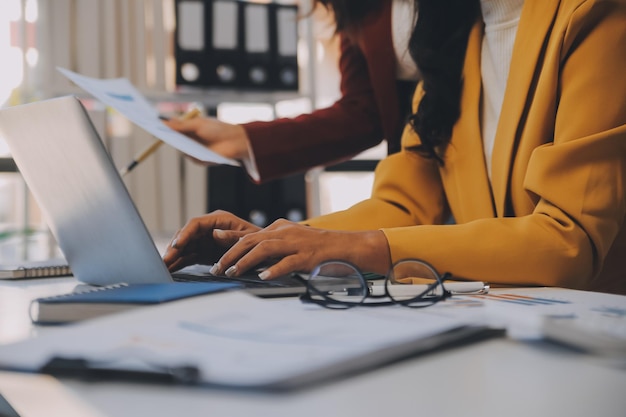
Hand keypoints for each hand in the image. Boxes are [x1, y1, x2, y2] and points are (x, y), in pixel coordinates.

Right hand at [163, 210, 260, 271]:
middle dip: (174, 248)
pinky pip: (187, 257)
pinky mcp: (202, 253)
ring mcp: (204, 241)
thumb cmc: (259, 240)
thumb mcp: (249, 237)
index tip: (177, 244)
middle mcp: (208, 229)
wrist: (263, 251)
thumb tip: (215, 234)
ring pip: (183, 248)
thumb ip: (232, 236)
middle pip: (186, 236)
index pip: (196, 224)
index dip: (184, 233)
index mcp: (218, 220)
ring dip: (173, 257)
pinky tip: (169, 270)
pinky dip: (178, 263)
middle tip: (165, 260)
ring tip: (162, 268)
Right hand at [164, 117, 250, 161]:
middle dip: (167, 138)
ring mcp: (195, 150)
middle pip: (173, 140)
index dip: (161, 128)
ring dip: (183, 147)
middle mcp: (190, 139)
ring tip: (186, 142)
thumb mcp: (198, 125)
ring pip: (182, 150)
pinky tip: (203, 151)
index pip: (171, 128)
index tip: (150, 124)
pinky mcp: (200, 159)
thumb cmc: (218, 129)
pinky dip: (195, 154)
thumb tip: (164, 122)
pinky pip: (192, 158)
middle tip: (158, 134)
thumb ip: (181, 125)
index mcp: (189, 128)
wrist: (235, 141)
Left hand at [210, 219, 390, 279]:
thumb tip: (254, 260)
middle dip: (231, 254)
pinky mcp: (307, 256)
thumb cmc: (318, 248)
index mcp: (279, 228)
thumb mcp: (292, 241)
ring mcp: (296, 244)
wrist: (346, 246)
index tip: (212, 249)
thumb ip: (273, 246)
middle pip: (251, 240)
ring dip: (246, 262)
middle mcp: (285, 233)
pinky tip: (262, 277)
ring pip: (264, 249)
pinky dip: (273, 270)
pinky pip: (287, 263)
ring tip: (233, 273)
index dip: (229, 241)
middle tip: (217, 268)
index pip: (249, 234)